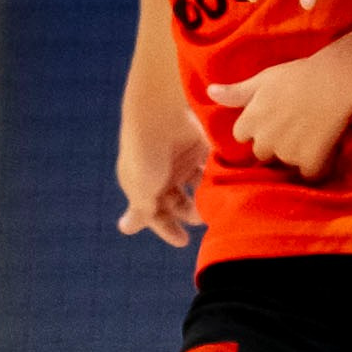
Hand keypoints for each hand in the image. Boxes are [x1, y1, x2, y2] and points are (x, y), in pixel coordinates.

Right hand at [117, 108, 209, 245]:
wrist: (160, 109)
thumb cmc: (145, 153)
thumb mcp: (140, 189)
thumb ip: (141, 211)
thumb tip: (125, 229)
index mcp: (141, 183)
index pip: (154, 213)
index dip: (167, 228)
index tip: (183, 242)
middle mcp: (161, 171)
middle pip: (178, 201)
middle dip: (190, 212)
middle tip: (202, 217)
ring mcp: (181, 157)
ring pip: (197, 185)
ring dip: (206, 196)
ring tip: (215, 202)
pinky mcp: (200, 143)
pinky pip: (211, 165)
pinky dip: (219, 176)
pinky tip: (226, 184)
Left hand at [207, 47, 351, 178]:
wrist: (333, 81)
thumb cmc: (297, 75)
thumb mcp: (263, 79)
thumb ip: (236, 92)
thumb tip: (209, 92)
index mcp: (250, 121)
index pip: (242, 135)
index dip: (257, 127)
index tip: (272, 117)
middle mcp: (264, 141)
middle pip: (262, 152)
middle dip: (274, 143)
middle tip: (294, 125)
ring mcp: (287, 154)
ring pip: (286, 162)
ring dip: (295, 154)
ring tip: (311, 134)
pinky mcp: (310, 162)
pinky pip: (309, 174)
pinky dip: (316, 166)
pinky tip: (324, 149)